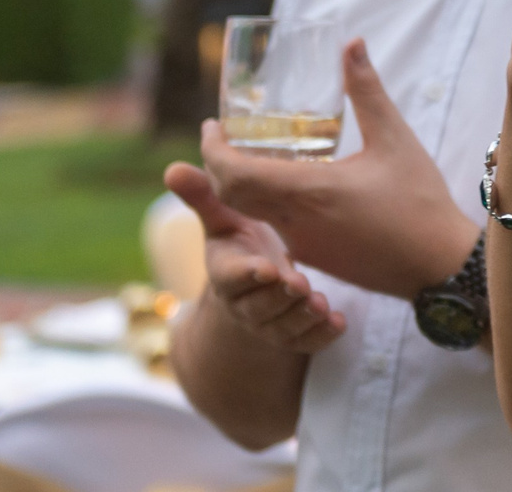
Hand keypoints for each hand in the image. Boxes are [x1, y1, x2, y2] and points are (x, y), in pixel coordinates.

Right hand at [163, 163, 345, 353]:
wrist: (252, 286)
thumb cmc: (238, 243)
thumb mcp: (221, 220)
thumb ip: (203, 195)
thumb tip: (173, 168)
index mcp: (225, 272)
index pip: (231, 277)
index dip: (247, 274)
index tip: (267, 267)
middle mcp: (244, 303)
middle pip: (259, 306)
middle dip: (279, 297)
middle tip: (301, 284)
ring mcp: (268, 324)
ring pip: (283, 328)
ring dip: (302, 318)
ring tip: (320, 303)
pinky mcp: (291, 336)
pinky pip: (305, 343)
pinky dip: (321, 336)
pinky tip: (338, 323)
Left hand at [198, 39, 477, 298]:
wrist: (438, 266)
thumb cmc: (419, 201)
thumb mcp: (395, 138)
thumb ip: (367, 91)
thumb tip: (352, 45)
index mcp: (309, 192)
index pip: (234, 175)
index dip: (213, 150)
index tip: (212, 125)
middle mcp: (295, 223)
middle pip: (231, 195)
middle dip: (218, 165)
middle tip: (224, 136)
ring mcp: (302, 246)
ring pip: (251, 213)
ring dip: (240, 184)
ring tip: (253, 152)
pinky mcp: (315, 258)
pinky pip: (274, 227)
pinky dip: (265, 202)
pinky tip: (289, 182)